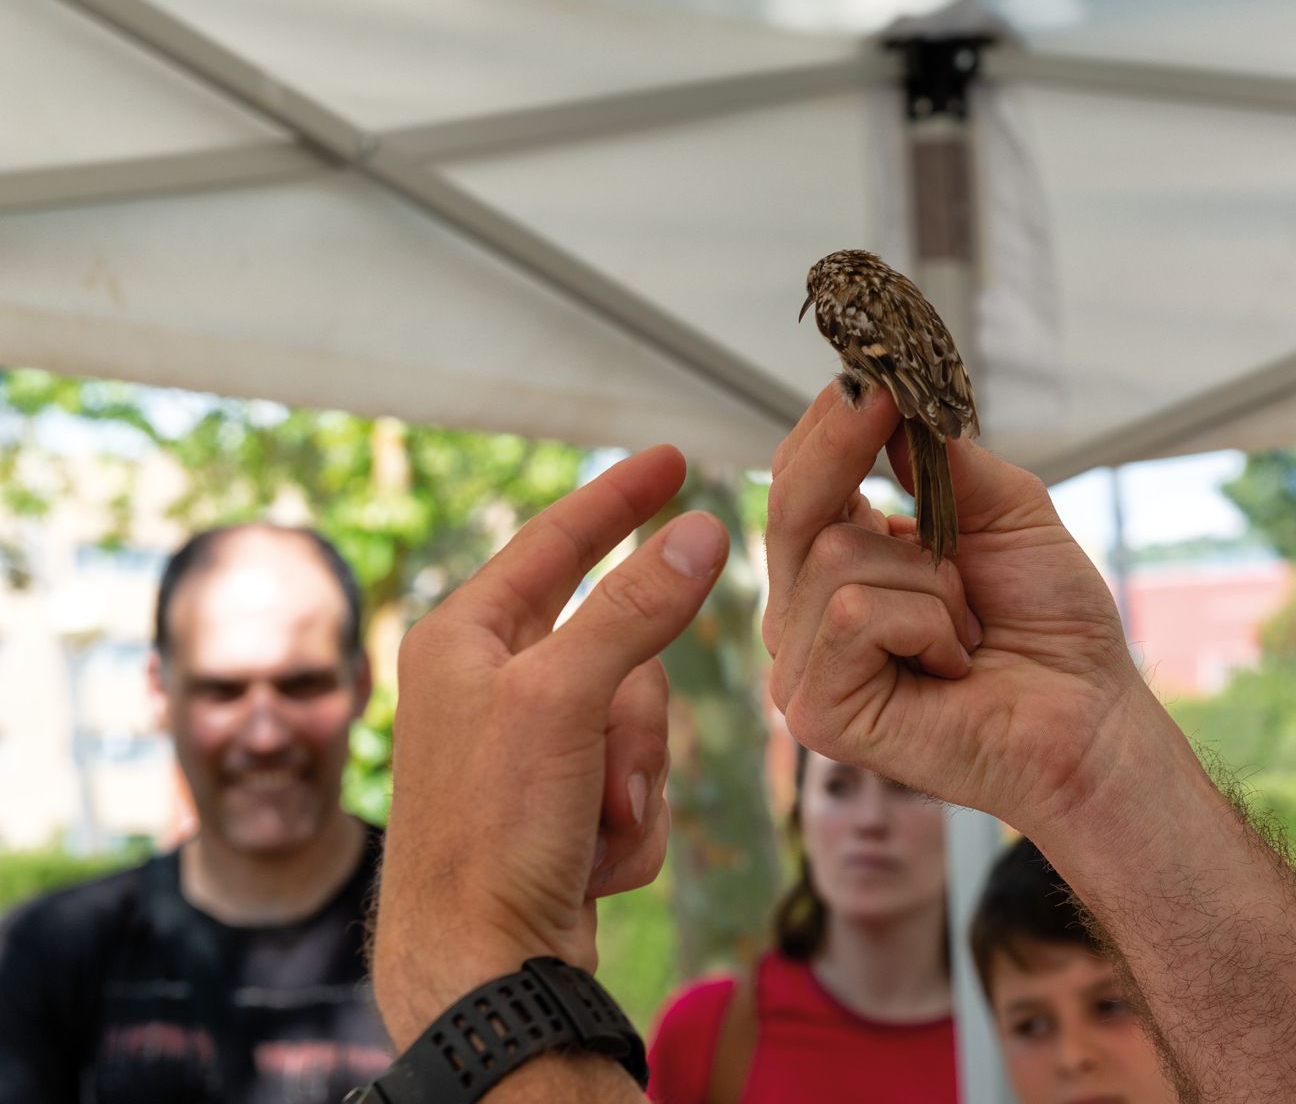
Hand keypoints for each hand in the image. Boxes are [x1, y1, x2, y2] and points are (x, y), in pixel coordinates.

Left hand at [372, 445, 727, 1045]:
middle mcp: (486, 686)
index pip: (556, 539)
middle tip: (608, 772)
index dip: (618, 498)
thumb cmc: (492, 831)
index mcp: (463, 638)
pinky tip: (587, 862)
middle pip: (622, 649)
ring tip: (588, 828)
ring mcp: (521, 750)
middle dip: (634, 723)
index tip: (670, 459)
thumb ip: (635, 607)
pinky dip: (626, 828)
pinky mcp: (551, 808)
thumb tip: (700, 531)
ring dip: (633, 783)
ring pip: (638, 723)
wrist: (482, 969)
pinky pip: (634, 786)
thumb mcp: (565, 698)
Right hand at [763, 383, 1160, 835]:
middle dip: (848, 448)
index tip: (869, 373)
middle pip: (793, 504)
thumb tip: (882, 396)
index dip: (828, 423)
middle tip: (884, 396)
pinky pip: (852, 614)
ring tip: (967, 625)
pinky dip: (925, 623)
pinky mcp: (819, 713)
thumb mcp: (1003, 512)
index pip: (800, 481)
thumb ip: (940, 460)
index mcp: (837, 570)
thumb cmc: (1050, 627)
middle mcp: (806, 618)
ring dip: (931, 579)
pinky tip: (953, 662)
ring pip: (836, 557)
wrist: (1091, 718)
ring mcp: (804, 669)